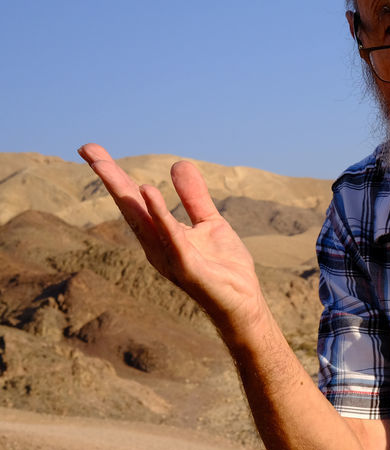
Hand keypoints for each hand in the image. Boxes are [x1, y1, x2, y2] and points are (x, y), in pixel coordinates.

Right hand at [77, 143, 263, 325]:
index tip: (91, 150)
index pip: (133, 200)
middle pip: (128, 206)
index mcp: (159, 234)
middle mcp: (156, 245)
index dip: (114, 175)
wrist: (243, 301)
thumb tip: (178, 163)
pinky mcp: (186, 266)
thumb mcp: (208, 223)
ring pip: (142, 219)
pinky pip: (171, 236)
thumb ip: (193, 197)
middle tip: (86, 148)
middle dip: (109, 177)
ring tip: (104, 164)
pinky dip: (158, 214)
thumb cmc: (223, 267)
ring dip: (123, 191)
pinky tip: (147, 191)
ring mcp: (168, 256)